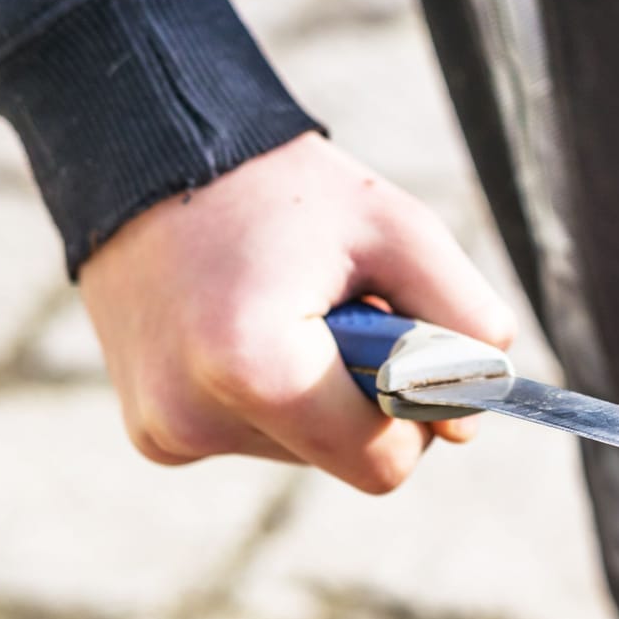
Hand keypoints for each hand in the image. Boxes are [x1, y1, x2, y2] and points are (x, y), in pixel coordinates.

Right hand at [77, 131, 515, 492]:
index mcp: (257, 370)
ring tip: (280, 305)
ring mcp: (164, 432)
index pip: (382, 464)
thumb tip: (467, 427)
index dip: (413, 411)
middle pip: (341, 459)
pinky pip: (252, 437)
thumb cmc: (286, 190)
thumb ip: (466, 326)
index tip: (399, 342)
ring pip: (299, 449)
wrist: (155, 155)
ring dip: (314, 390)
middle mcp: (195, 417)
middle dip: (361, 396)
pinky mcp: (151, 432)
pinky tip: (244, 325)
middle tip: (335, 306)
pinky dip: (270, 394)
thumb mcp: (403, 232)